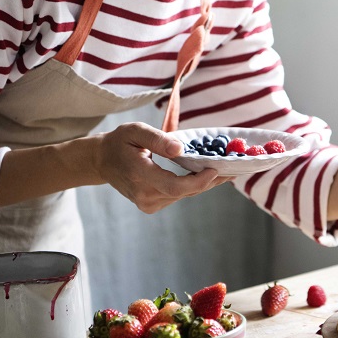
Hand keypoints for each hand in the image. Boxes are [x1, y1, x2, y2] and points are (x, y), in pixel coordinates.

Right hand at [91, 122, 232, 212]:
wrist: (102, 161)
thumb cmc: (120, 142)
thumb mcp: (135, 131)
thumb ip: (158, 139)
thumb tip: (181, 149)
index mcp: (139, 175)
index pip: (175, 186)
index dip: (199, 181)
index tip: (217, 169)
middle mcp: (144, 195)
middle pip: (185, 192)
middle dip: (211, 180)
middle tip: (236, 169)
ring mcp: (148, 203)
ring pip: (184, 195)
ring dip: (204, 182)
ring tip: (226, 168)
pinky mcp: (152, 205)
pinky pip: (178, 195)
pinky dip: (192, 185)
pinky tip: (206, 173)